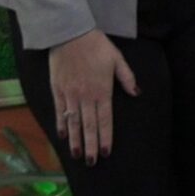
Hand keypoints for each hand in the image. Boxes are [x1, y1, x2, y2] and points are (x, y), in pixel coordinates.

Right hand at [49, 29, 138, 165]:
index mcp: (102, 90)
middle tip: (91, 161)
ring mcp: (70, 94)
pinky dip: (61, 124)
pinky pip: (59, 111)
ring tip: (77, 155)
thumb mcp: (117, 58)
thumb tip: (137, 92)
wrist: (70, 33)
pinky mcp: (57, 90)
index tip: (106, 151)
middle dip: (90, 145)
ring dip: (76, 140)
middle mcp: (86, 96)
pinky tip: (63, 136)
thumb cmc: (97, 45)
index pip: (105, 119)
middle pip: (89, 125)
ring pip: (74, 122)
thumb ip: (127, 77)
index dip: (106, 137)